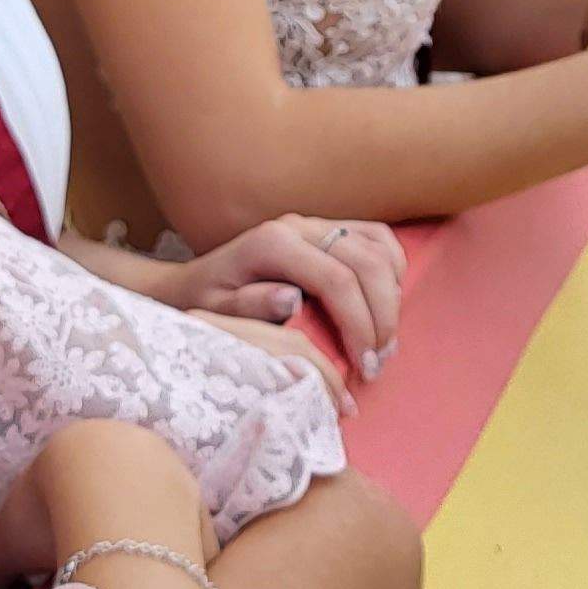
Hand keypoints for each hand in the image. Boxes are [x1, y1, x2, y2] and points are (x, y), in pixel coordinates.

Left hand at [159, 214, 406, 378]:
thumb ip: (251, 306)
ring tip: (384, 340)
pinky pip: (376, 237)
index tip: (365, 365)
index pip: (337, 280)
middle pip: (366, 263)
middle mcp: (298, 226)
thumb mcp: (216, 314)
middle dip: (382, 316)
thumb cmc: (207, 303)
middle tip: (379, 360)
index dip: (360, 325)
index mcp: (272, 245)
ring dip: (391, 296)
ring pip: (378, 247)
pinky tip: (387, 303)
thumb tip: (293, 299)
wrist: (195, 282)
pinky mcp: (327, 228)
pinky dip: (392, 268)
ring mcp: (315, 223)